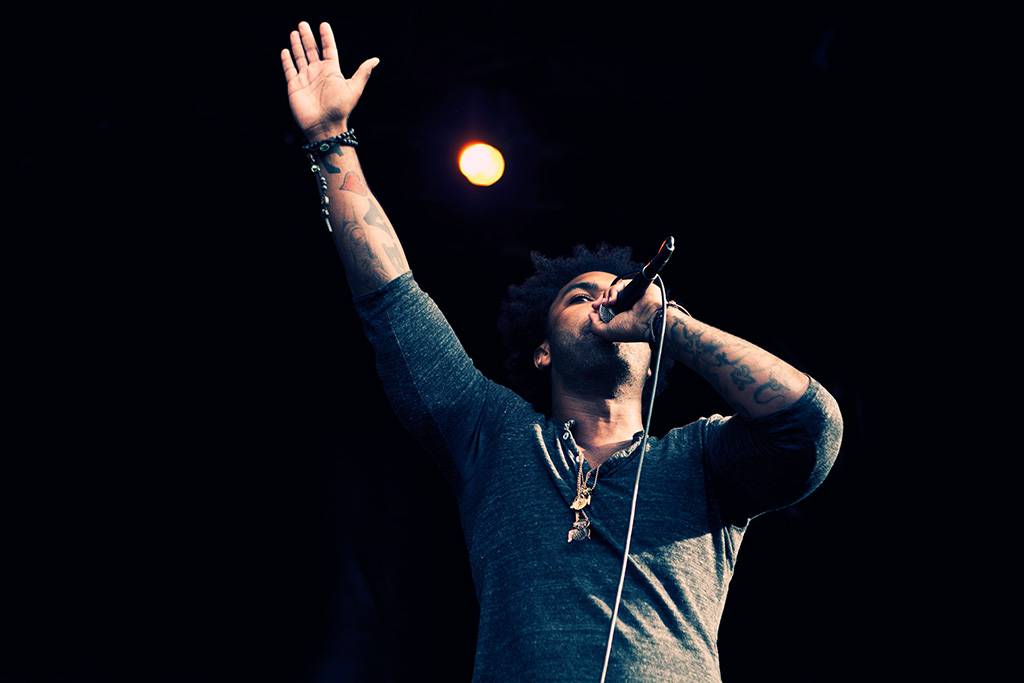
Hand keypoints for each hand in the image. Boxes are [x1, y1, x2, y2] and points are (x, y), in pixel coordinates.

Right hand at [280, 21, 379, 140]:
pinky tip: (285, 50)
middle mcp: (318, 72)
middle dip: (307, 37)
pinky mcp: (294, 85)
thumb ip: (363, 72)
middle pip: (312, 50)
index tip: (323, 25)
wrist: (324, 126)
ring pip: (300, 57)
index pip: (328, 49)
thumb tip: (376, 59)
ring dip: (297, 45)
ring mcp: (306, 78)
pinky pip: (290, 69)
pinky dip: (287, 60)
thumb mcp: (354, 88)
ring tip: (295, 32)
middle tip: (303, 24)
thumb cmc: (340, 108)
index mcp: (332, 71)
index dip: (326, 37)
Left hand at [588, 279, 665, 343]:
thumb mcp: (607, 333)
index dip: (598, 304)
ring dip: (607, 296)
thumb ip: (595, 326)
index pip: (606, 305)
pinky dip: (614, 291)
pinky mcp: (636, 286)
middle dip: (600, 299)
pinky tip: (614, 301)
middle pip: (608, 295)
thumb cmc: (630, 329)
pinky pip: (621, 284)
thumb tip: (591, 314)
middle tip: (596, 305)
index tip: (594, 307)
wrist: (647, 322)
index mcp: (621, 314)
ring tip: (609, 304)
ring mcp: (631, 295)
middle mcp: (626, 304)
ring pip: (613, 289)